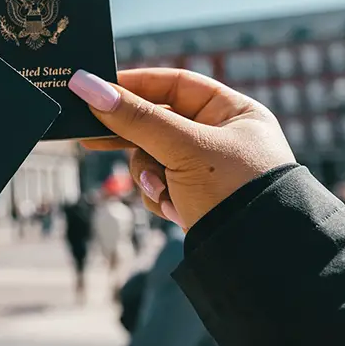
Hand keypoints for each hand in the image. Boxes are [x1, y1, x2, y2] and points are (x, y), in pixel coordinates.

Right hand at [68, 68, 295, 228]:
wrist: (258, 261)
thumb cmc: (234, 191)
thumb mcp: (183, 148)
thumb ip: (134, 117)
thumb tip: (86, 85)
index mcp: (233, 112)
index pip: (174, 84)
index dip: (136, 85)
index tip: (97, 88)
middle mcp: (220, 136)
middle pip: (157, 122)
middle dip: (131, 137)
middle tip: (90, 136)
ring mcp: (206, 169)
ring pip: (151, 157)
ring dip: (148, 174)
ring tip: (161, 190)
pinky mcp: (194, 197)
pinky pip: (158, 185)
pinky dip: (159, 195)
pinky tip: (174, 209)